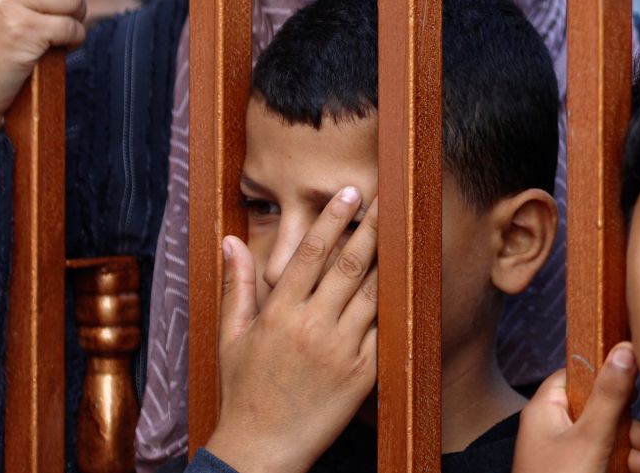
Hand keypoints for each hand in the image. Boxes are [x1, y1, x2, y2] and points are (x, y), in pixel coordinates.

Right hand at [204, 188, 379, 472]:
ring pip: (374, 292)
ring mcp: (341, 350)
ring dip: (391, 258)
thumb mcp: (230, 338)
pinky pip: (386, 329)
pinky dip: (397, 303)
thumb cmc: (243, 392)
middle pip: (350, 264)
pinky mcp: (364, 372)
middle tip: (389, 196)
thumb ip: (237, 286)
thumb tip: (231, 240)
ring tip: (405, 229)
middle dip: (371, 226)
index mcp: (278, 314)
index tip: (350, 193)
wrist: (261, 450)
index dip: (332, 219)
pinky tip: (409, 279)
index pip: (310, 254)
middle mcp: (312, 327)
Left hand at [514, 342, 639, 472]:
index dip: (605, 375)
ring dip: (631, 444)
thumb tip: (625, 349)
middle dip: (626, 420)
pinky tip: (637, 470)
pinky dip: (625, 462)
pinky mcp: (581, 472)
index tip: (631, 382)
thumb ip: (610, 394)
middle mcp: (555, 428)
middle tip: (638, 435)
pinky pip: (608, 456)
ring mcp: (567, 453)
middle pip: (599, 404)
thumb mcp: (591, 437)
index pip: (577, 373)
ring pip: (609, 433)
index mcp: (546, 409)